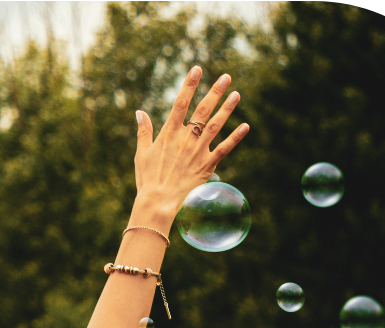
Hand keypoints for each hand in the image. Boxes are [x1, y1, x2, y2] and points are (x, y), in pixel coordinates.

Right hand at [132, 66, 248, 229]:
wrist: (158, 202)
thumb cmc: (147, 179)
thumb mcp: (142, 153)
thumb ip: (144, 131)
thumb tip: (139, 112)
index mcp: (169, 133)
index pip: (180, 102)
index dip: (189, 84)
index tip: (197, 69)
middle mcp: (185, 139)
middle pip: (202, 110)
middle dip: (215, 91)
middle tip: (226, 76)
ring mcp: (198, 151)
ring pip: (215, 125)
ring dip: (227, 109)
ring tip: (236, 94)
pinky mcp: (207, 165)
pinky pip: (224, 149)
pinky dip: (235, 137)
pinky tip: (245, 126)